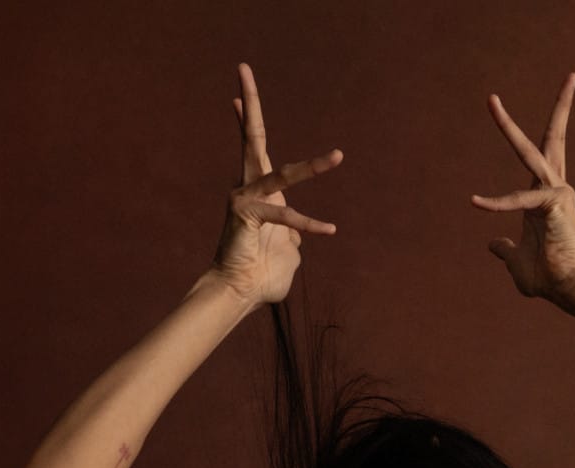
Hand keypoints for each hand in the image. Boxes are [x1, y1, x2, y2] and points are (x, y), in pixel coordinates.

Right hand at [209, 62, 342, 309]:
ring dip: (313, 167)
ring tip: (338, 156)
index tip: (235, 94)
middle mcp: (248, 187)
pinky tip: (329, 230)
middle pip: (250, 137)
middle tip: (242, 66)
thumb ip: (293, 235)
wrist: (240, 294)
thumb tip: (298, 233)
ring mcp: (245, 197)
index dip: (245, 119)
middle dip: (249, 102)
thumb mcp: (287, 250)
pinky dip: (309, 224)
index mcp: (258, 191)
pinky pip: (285, 216)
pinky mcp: (247, 214)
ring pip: (282, 173)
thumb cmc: (261, 276)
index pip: (253, 148)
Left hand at [470, 73, 574, 300]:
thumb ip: (506, 250)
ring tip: (491, 100)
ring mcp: (556, 192)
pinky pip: (519, 200)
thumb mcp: (517, 261)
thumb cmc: (549, 276)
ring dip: (508, 126)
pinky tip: (476, 202)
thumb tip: (493, 245)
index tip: (537, 116)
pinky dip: (498, 202)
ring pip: (531, 151)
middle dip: (557, 107)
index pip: (543, 156)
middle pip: (551, 138)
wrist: (569, 289)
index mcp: (545, 196)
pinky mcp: (554, 204)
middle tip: (535, 84)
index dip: (540, 133)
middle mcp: (553, 187)